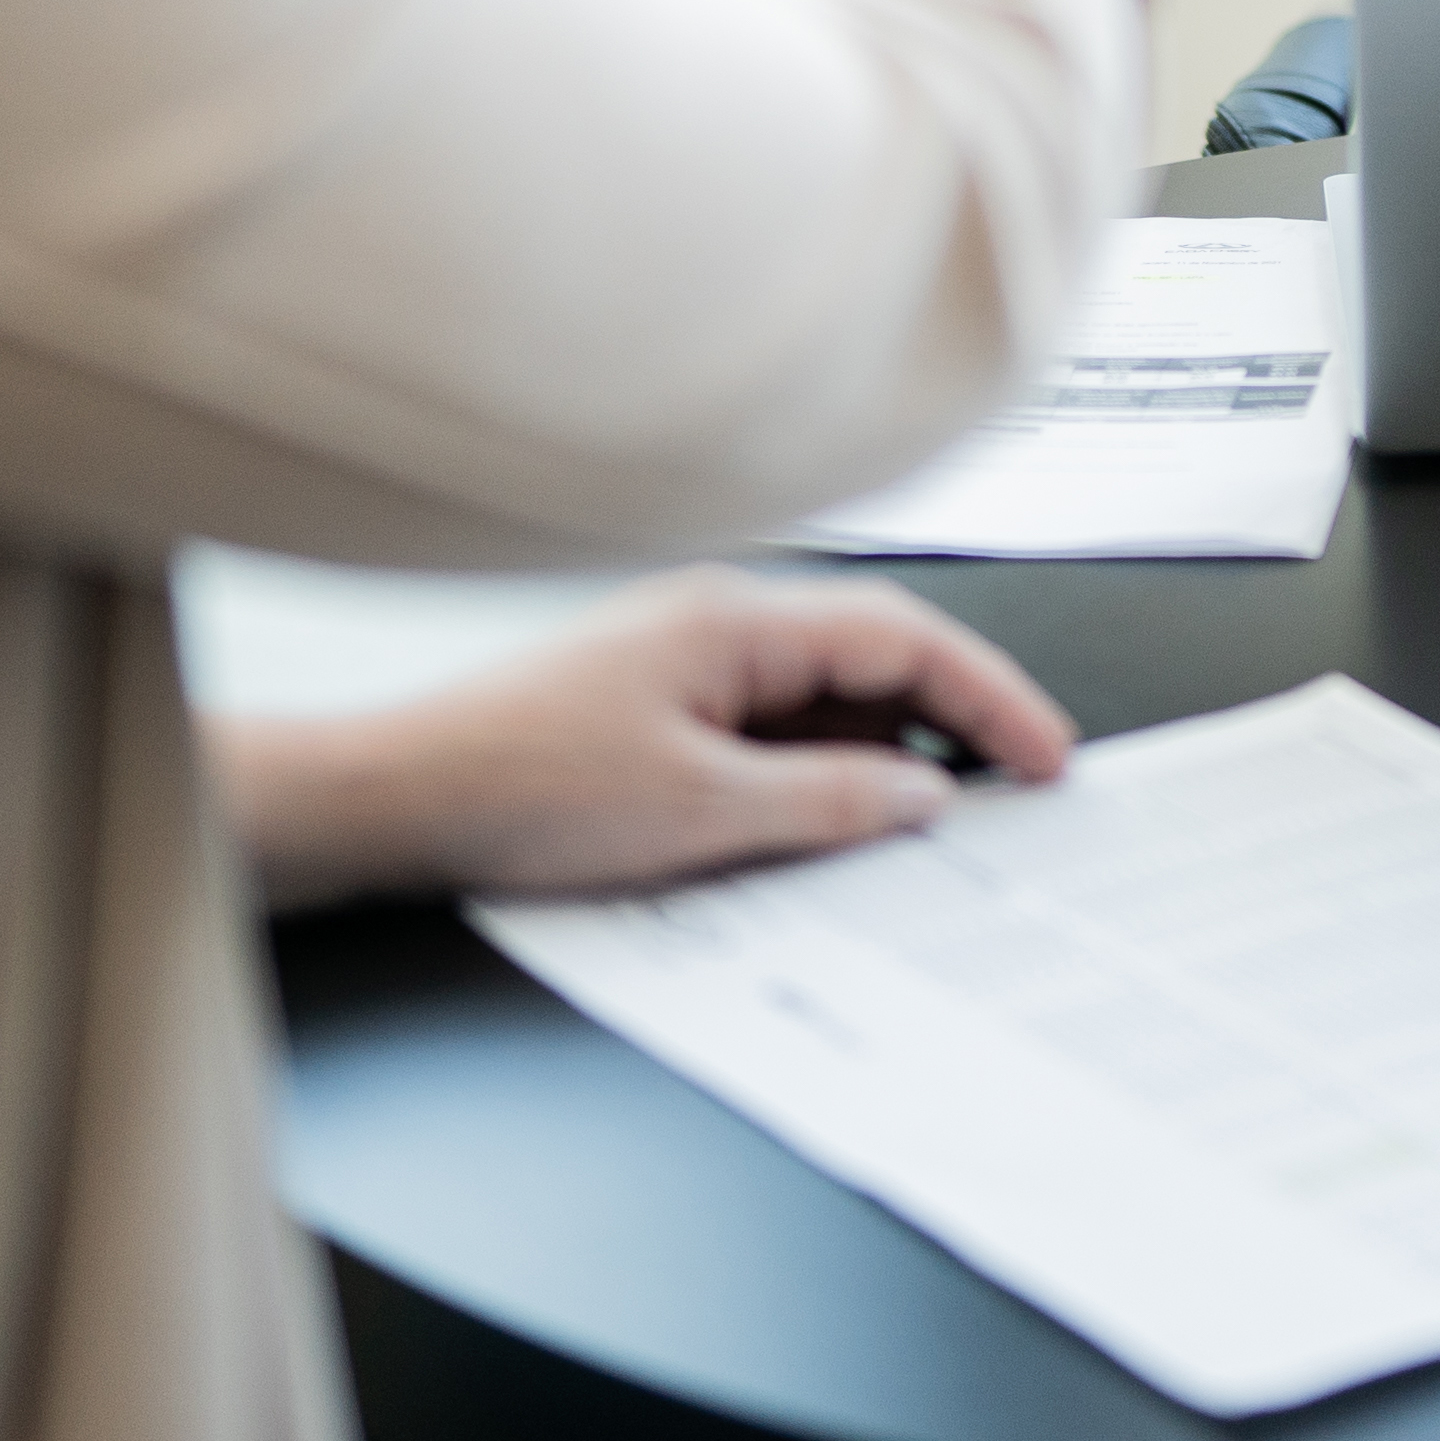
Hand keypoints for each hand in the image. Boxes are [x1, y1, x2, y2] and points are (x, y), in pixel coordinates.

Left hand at [207, 569, 1075, 910]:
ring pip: (830, 693)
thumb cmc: (517, 788)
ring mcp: (690, 663)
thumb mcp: (698, 814)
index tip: (1047, 757)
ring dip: (896, 745)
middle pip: (878, 655)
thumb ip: (828, 800)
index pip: (906, 639)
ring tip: (955, 815)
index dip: (991, 697)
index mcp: (738, 622)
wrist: (391, 800)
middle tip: (1026, 785)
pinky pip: (778, 726)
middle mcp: (721, 625)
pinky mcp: (662, 708)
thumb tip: (922, 794)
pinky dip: (830, 766)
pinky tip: (849, 819)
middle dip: (961, 718)